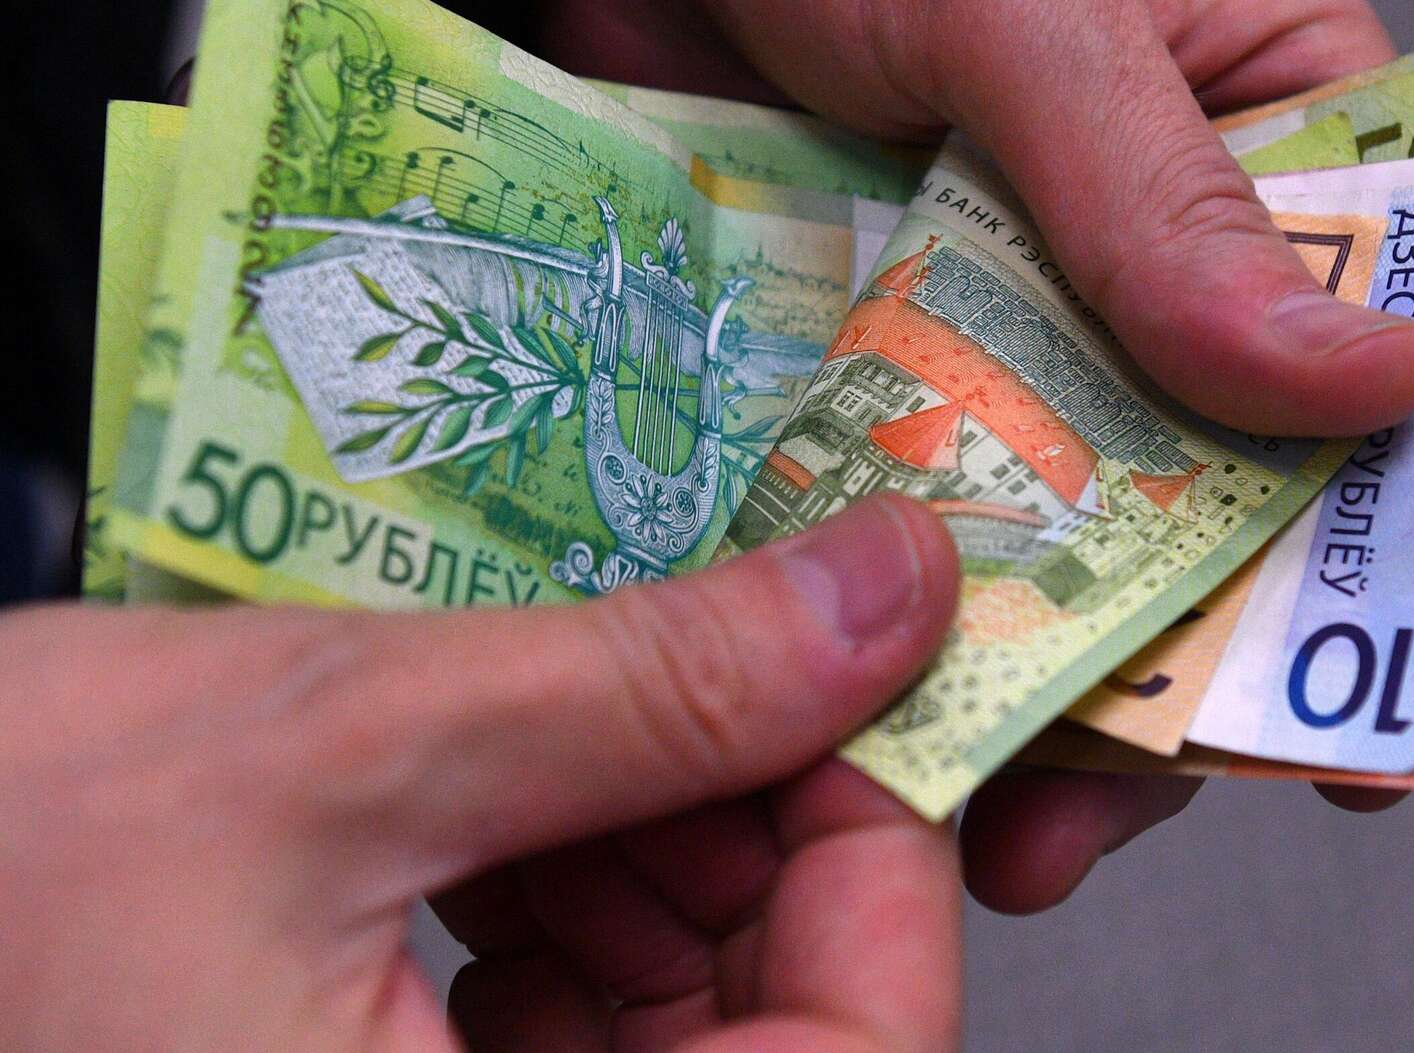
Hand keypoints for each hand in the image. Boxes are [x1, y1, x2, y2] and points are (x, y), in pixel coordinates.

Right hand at [2, 497, 962, 1050]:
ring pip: (672, 1045)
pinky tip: (520, 808)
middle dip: (769, 844)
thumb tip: (888, 595)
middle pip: (774, 1046)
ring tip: (599, 720)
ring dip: (671, 869)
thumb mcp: (335, 746)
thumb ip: (653, 682)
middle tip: (732, 666)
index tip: (864, 687)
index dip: (887, 866)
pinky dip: (575, 925)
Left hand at [536, 0, 1413, 911]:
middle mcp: (1167, 254)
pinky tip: (876, 733)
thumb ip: (1166, 194)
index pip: (1394, 338)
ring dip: (1049, 683)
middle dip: (1193, 657)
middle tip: (1129, 800)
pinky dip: (911, 629)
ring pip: (1082, 536)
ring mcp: (1022, 332)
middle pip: (1235, 486)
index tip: (1377, 713)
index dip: (1408, 525)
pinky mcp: (891, 380)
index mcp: (1273, 124)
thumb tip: (1369, 383)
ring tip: (992, 818)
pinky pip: (928, 525)